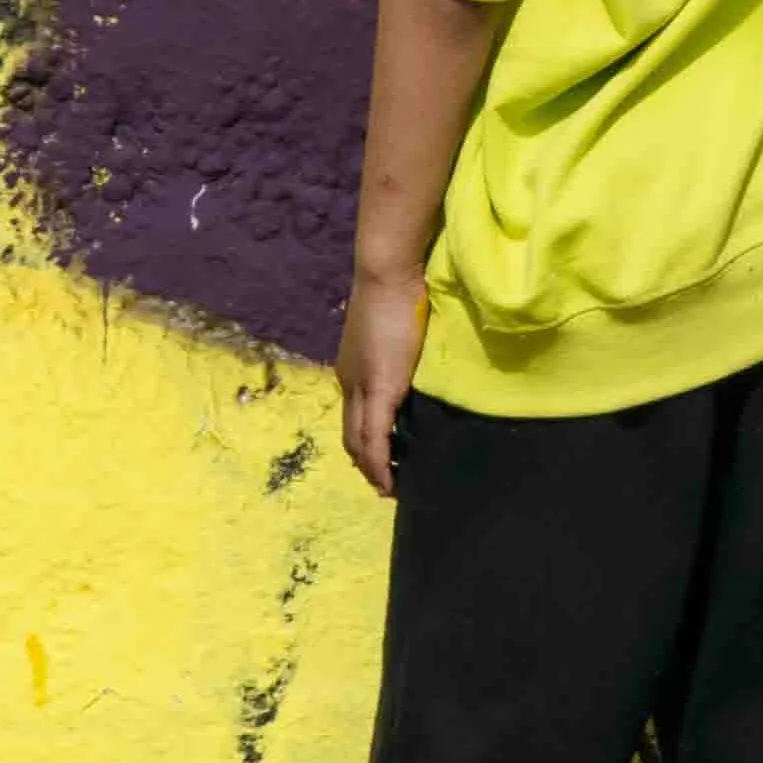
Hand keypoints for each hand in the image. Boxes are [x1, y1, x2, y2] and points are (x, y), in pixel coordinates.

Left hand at [335, 260, 424, 496]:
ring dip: (372, 469)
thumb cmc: (398, 292)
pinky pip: (376, 438)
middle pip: (351, 436)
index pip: (353, 416)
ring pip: (359, 442)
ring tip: (390, 488)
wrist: (388, 274)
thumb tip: (413, 364)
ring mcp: (361, 388)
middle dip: (365, 464)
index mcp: (351, 369)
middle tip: (384, 485)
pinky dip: (380, 464)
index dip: (363, 442)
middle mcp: (349, 382)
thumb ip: (398, 353)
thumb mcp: (395, 331)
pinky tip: (390, 482)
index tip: (379, 462)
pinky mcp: (379, 390)